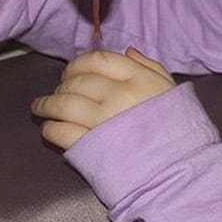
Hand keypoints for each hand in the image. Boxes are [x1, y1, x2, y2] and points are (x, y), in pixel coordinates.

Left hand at [32, 48, 175, 149]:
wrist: (181, 169)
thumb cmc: (177, 128)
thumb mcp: (171, 89)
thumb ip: (150, 67)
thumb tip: (127, 52)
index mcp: (138, 78)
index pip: (98, 60)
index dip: (79, 63)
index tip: (71, 72)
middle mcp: (118, 96)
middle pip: (77, 81)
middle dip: (62, 85)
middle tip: (57, 92)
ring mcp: (103, 122)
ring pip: (63, 104)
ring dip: (47, 104)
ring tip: (39, 107)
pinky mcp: (92, 148)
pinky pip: (61, 133)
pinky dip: (50, 129)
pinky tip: (49, 128)